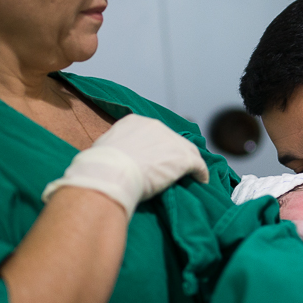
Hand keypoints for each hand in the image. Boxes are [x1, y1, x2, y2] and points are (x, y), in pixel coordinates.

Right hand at [43, 114, 208, 217]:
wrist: (110, 173)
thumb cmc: (100, 166)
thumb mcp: (103, 149)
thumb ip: (114, 148)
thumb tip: (113, 156)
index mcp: (135, 122)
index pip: (153, 133)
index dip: (157, 146)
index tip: (157, 157)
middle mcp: (155, 126)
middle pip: (172, 139)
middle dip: (174, 153)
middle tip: (174, 168)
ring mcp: (171, 141)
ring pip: (188, 150)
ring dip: (190, 162)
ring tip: (192, 175)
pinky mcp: (183, 158)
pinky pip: (198, 164)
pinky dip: (201, 173)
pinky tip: (201, 181)